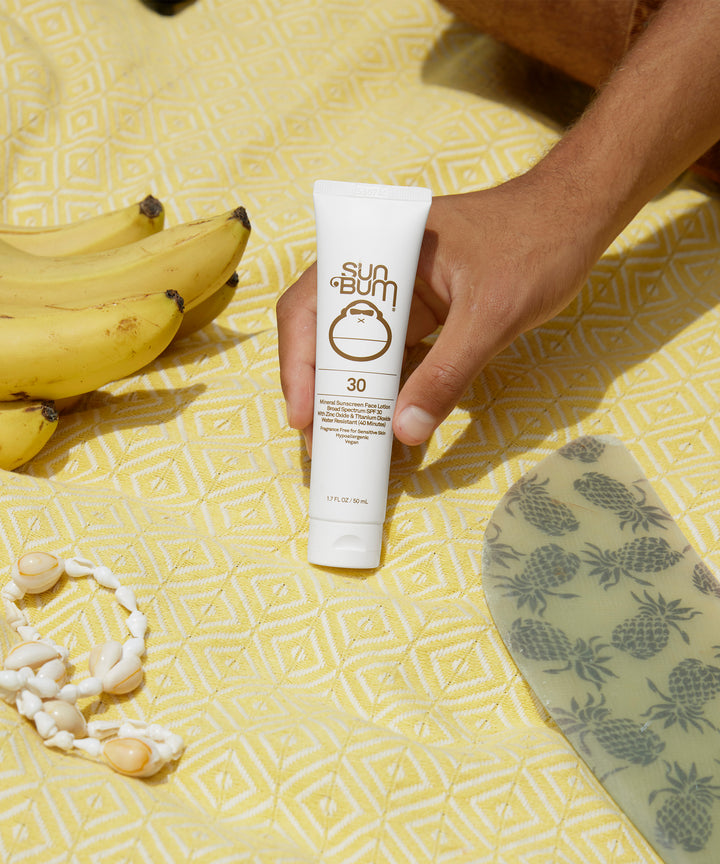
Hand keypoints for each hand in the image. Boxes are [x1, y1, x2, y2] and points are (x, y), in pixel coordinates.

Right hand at [277, 169, 598, 451]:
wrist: (580, 215)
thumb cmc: (538, 245)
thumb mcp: (492, 315)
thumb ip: (448, 374)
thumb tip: (405, 432)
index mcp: (380, 247)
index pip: (313, 304)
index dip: (298, 362)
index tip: (304, 414)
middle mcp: (381, 267)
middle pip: (326, 329)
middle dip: (318, 385)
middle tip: (318, 440)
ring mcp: (403, 291)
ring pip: (360, 346)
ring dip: (351, 391)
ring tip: (343, 438)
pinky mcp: (427, 310)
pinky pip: (395, 352)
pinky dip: (387, 386)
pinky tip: (383, 418)